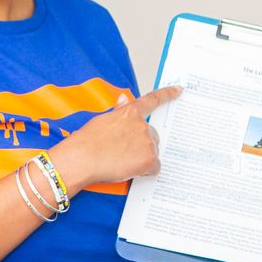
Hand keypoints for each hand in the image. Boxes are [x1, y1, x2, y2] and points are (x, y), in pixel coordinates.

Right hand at [54, 86, 180, 189]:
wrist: (82, 158)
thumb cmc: (87, 141)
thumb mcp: (102, 120)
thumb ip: (118, 111)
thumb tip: (124, 98)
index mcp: (130, 112)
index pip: (153, 100)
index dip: (167, 94)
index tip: (179, 90)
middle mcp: (142, 125)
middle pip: (152, 135)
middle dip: (142, 144)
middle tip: (124, 152)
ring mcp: (147, 143)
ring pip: (152, 152)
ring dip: (142, 158)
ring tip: (121, 161)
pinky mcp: (149, 160)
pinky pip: (154, 168)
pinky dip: (145, 171)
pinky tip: (129, 170)